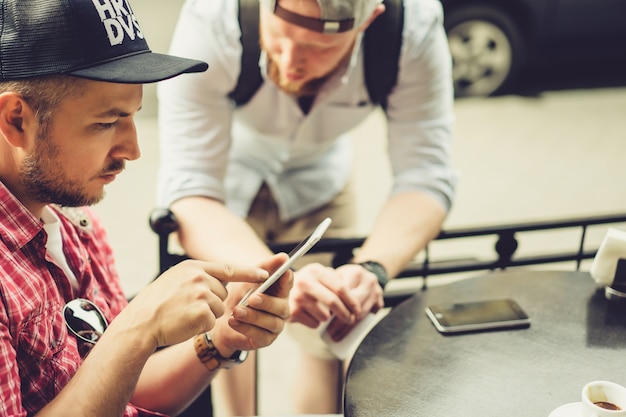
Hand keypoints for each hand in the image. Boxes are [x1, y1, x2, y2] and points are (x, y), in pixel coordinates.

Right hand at [113, 259, 268, 349]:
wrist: (140, 323)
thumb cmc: (155, 304)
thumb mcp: (174, 279)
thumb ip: (197, 276)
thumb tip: (218, 279)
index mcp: (194, 267)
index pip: (228, 268)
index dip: (248, 272)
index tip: (265, 273)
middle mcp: (200, 278)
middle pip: (222, 293)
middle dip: (211, 302)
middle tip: (186, 306)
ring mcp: (202, 295)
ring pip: (219, 308)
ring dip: (206, 315)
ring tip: (183, 314)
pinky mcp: (203, 313)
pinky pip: (212, 322)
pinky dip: (201, 326)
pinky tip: (184, 323)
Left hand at [211, 253, 292, 353]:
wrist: (222, 322)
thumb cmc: (239, 297)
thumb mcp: (248, 279)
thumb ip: (264, 268)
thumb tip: (284, 256)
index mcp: (279, 292)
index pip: (288, 284)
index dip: (287, 279)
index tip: (284, 273)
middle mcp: (281, 310)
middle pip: (282, 307)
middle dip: (267, 302)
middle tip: (252, 298)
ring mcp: (275, 326)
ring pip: (271, 323)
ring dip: (253, 316)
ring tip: (236, 310)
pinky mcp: (266, 340)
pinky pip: (260, 336)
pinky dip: (245, 328)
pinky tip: (233, 321)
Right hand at [287, 263, 359, 328]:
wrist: (279, 289)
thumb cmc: (308, 284)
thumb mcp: (320, 276)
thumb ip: (337, 282)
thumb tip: (357, 302)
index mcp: (316, 271)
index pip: (340, 287)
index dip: (352, 301)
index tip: (358, 310)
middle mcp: (305, 282)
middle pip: (333, 301)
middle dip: (346, 313)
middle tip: (351, 320)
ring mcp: (297, 297)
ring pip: (324, 316)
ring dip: (328, 318)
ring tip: (322, 312)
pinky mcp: (292, 311)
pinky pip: (315, 324)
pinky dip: (317, 322)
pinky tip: (310, 315)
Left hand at [322, 263, 384, 341]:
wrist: (364, 274)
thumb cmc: (344, 277)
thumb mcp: (337, 276)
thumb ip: (327, 286)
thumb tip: (314, 305)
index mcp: (355, 273)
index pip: (344, 292)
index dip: (334, 306)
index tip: (324, 318)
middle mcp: (368, 282)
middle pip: (354, 305)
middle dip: (342, 321)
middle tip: (330, 332)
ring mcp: (376, 292)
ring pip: (362, 314)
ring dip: (349, 328)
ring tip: (336, 336)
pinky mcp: (380, 302)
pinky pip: (369, 318)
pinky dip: (357, 327)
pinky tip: (347, 333)